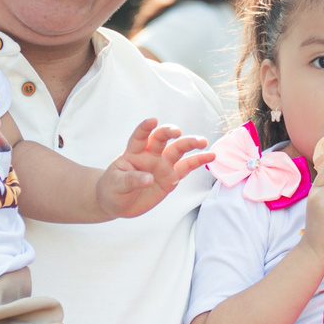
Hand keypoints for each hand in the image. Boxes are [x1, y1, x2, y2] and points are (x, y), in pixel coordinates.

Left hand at [96, 119, 211, 218]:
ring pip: (178, 150)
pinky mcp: (171, 177)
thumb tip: (149, 178)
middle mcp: (150, 155)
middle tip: (177, 132)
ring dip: (189, 143)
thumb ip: (132, 179)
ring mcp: (162, 165)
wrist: (117, 202)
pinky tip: (210, 156)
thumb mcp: (117, 183)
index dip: (145, 128)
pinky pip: (187, 167)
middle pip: (162, 139)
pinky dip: (198, 161)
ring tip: (202, 141)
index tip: (152, 121)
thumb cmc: (113, 188)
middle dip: (169, 133)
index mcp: (134, 152)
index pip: (139, 136)